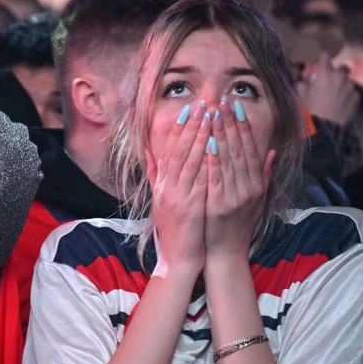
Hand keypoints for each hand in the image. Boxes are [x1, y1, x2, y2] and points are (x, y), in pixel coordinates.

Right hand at [147, 100, 209, 276]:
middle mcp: (167, 188)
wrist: (178, 260)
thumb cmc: (175, 231)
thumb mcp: (161, 201)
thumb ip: (156, 175)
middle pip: (178, 151)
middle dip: (189, 126)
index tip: (187, 110)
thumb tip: (149, 152)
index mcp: (162, 186)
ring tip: (208, 116)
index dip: (178, 130)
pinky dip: (205, 160)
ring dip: (198, 137)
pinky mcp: (189, 207)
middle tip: (200, 104)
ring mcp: (177, 197)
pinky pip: (198, 179)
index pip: (170, 152)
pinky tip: (213, 145)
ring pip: (188, 161)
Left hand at [204, 97, 274, 259]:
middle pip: (240, 150)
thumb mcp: (256, 200)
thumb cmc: (238, 226)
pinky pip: (216, 177)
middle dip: (231, 124)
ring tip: (213, 114)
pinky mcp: (220, 205)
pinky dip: (213, 159)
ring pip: (228, 160)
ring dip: (221, 135)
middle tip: (223, 101)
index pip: (250, 149)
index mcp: (256, 185)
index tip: (236, 106)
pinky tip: (208, 142)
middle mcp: (249, 188)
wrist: (226, 254)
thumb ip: (263, 175)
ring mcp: (236, 197)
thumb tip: (272, 151)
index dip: (244, 126)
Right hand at [295, 52, 358, 126]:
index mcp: (325, 74)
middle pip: (343, 67)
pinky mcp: (356, 98)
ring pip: (348, 82)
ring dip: (342, 86)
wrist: (324, 129)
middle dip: (337, 72)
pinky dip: (347, 96)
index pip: (326, 56)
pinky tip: (340, 104)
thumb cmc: (309, 111)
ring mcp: (350, 88)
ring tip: (334, 97)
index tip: (322, 60)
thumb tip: (303, 79)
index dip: (323, 57)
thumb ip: (302, 83)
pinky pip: (352, 93)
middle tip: (331, 81)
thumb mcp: (300, 95)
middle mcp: (340, 78)